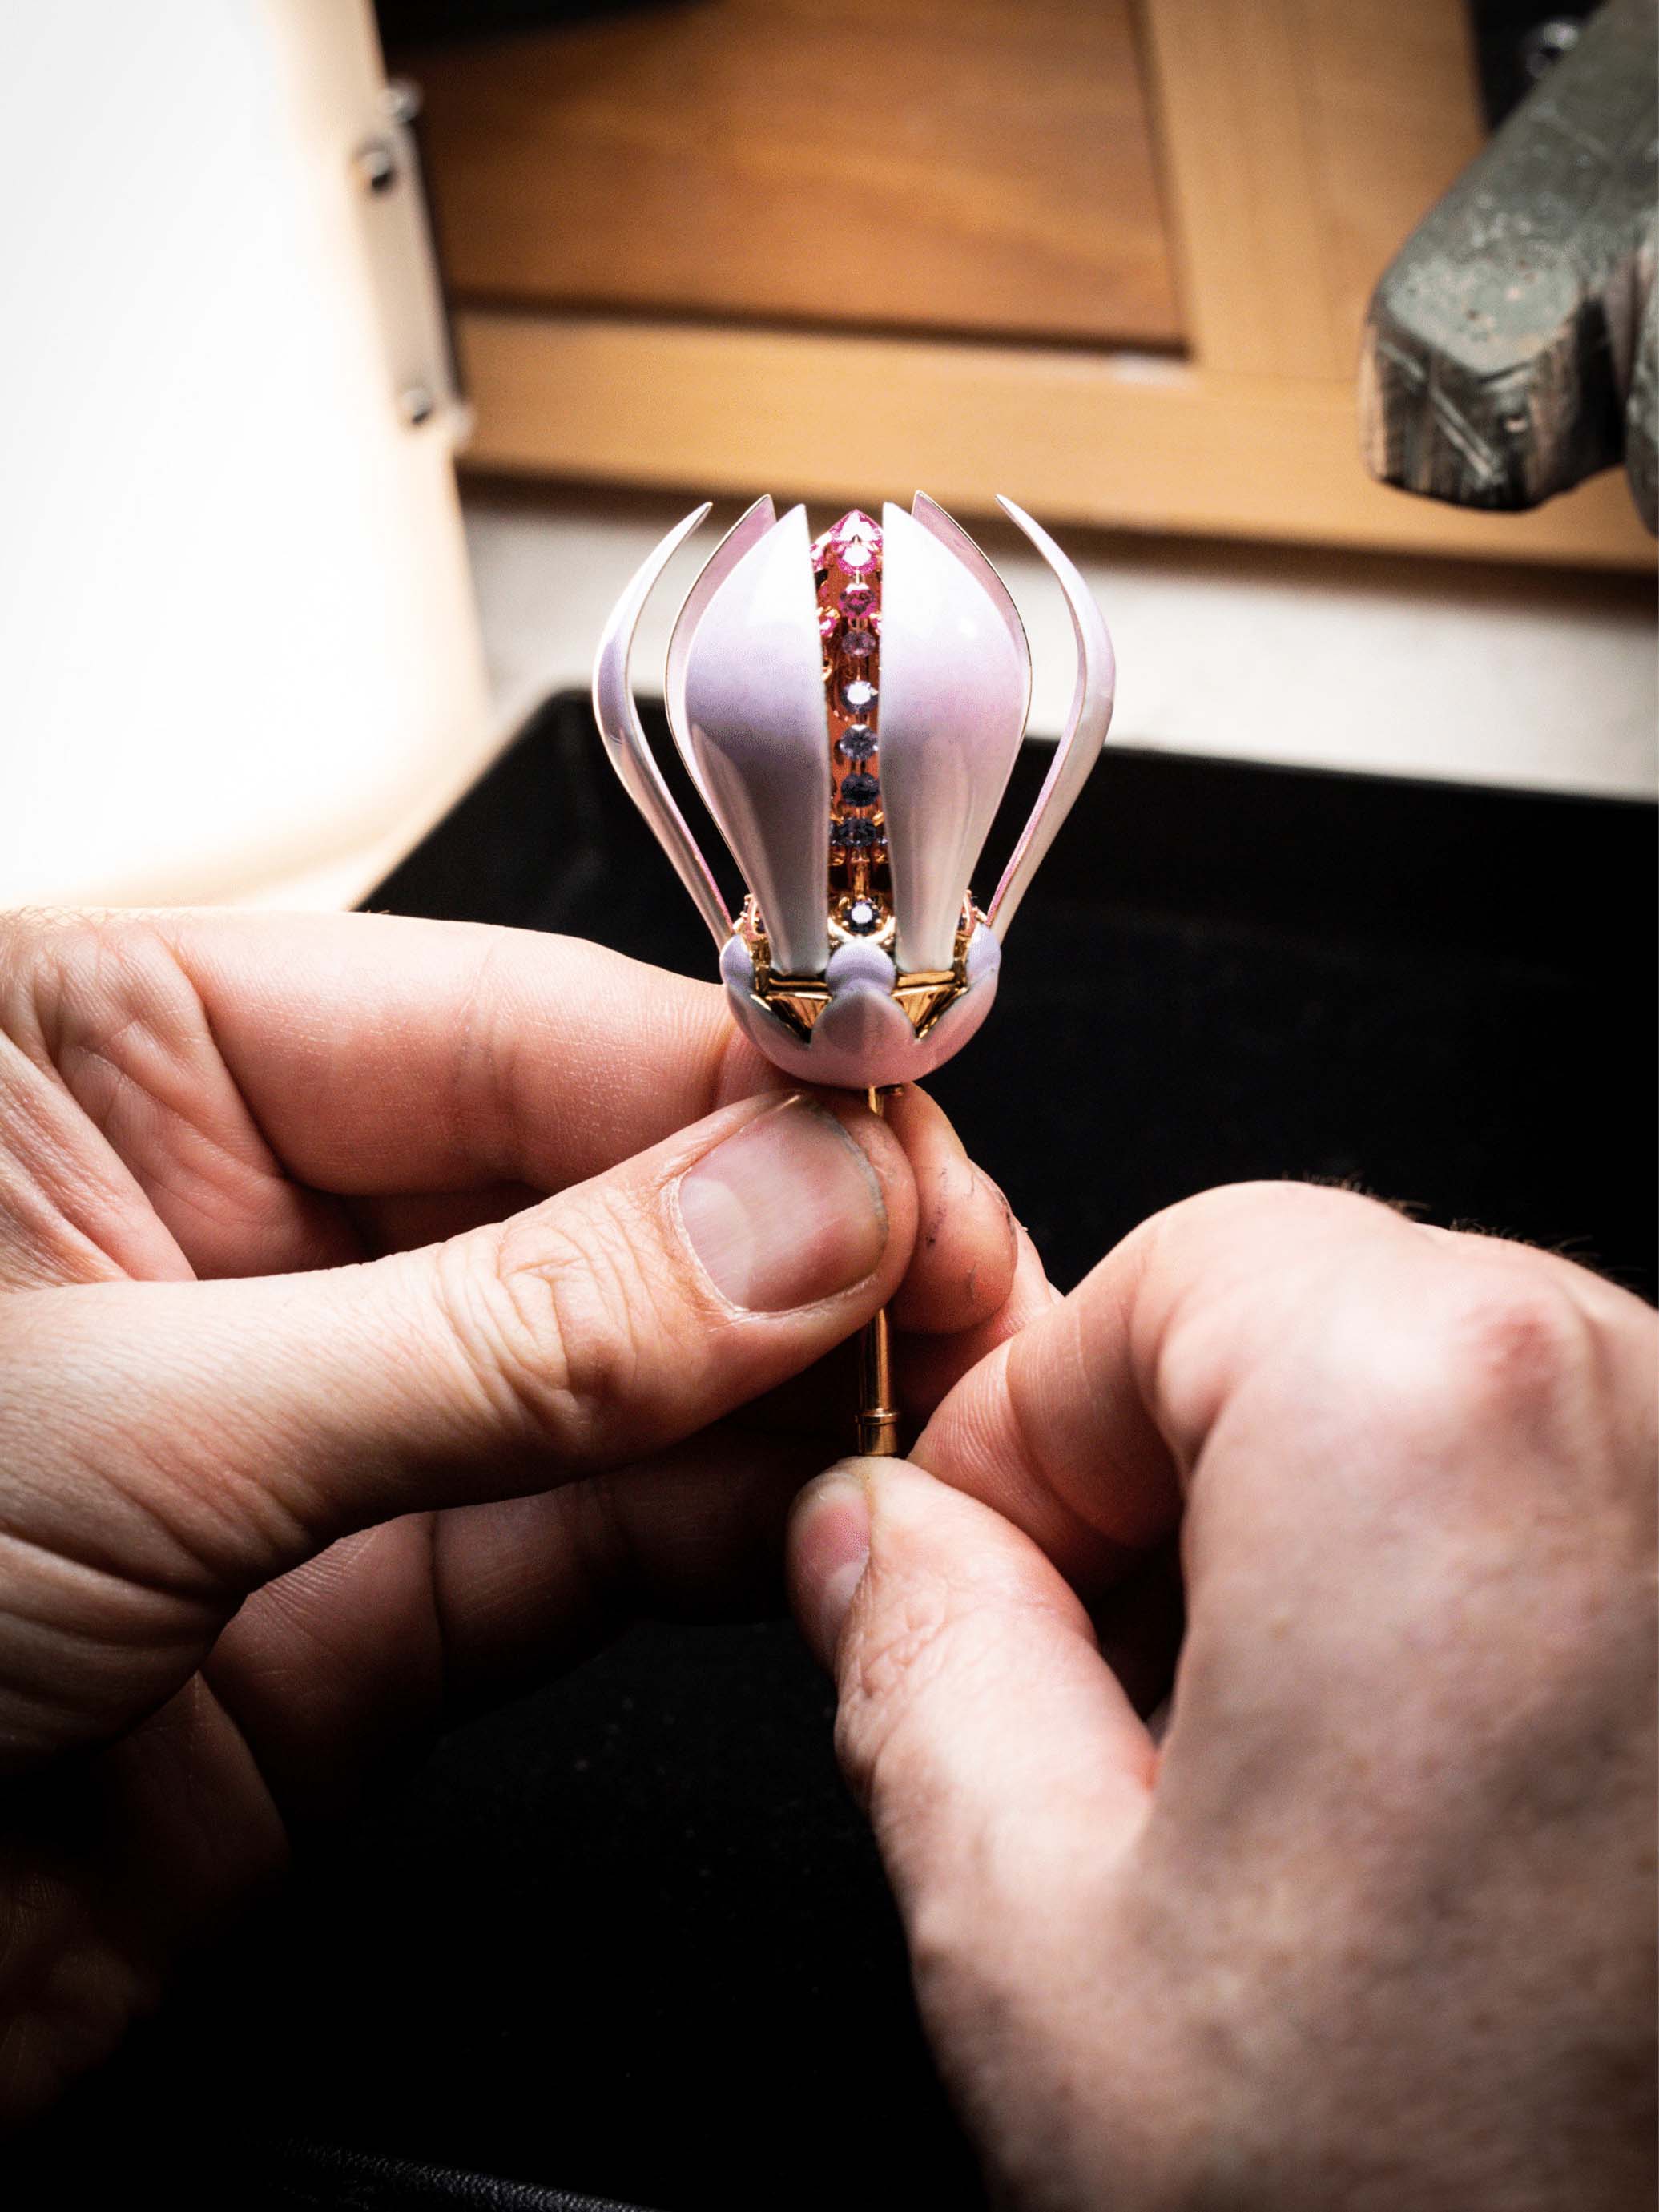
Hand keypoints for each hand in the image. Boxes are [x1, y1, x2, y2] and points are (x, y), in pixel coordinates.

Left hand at [0, 906, 1039, 2122]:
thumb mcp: (136, 1426)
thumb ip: (501, 1330)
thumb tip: (791, 1221)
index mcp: (126, 1055)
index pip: (513, 1021)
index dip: (733, 1084)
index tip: (902, 1151)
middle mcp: (238, 1216)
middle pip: (592, 1181)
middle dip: (786, 1240)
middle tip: (961, 1285)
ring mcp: (325, 1415)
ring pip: (615, 1368)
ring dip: (782, 1390)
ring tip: (937, 1398)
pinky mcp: (368, 1611)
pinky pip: (584, 1536)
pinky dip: (718, 1531)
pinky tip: (824, 1511)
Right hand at [791, 1182, 1656, 2210]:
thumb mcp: (1036, 1948)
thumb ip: (916, 1665)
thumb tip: (869, 1537)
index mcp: (1434, 1418)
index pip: (1167, 1268)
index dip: (1037, 1433)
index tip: (980, 1576)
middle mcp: (1649, 1419)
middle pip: (1323, 1314)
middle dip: (1174, 1479)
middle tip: (1103, 1698)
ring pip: (1456, 1404)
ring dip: (1317, 1544)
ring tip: (1263, 1784)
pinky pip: (1589, 1509)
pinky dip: (1465, 1600)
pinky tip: (1417, 1802)